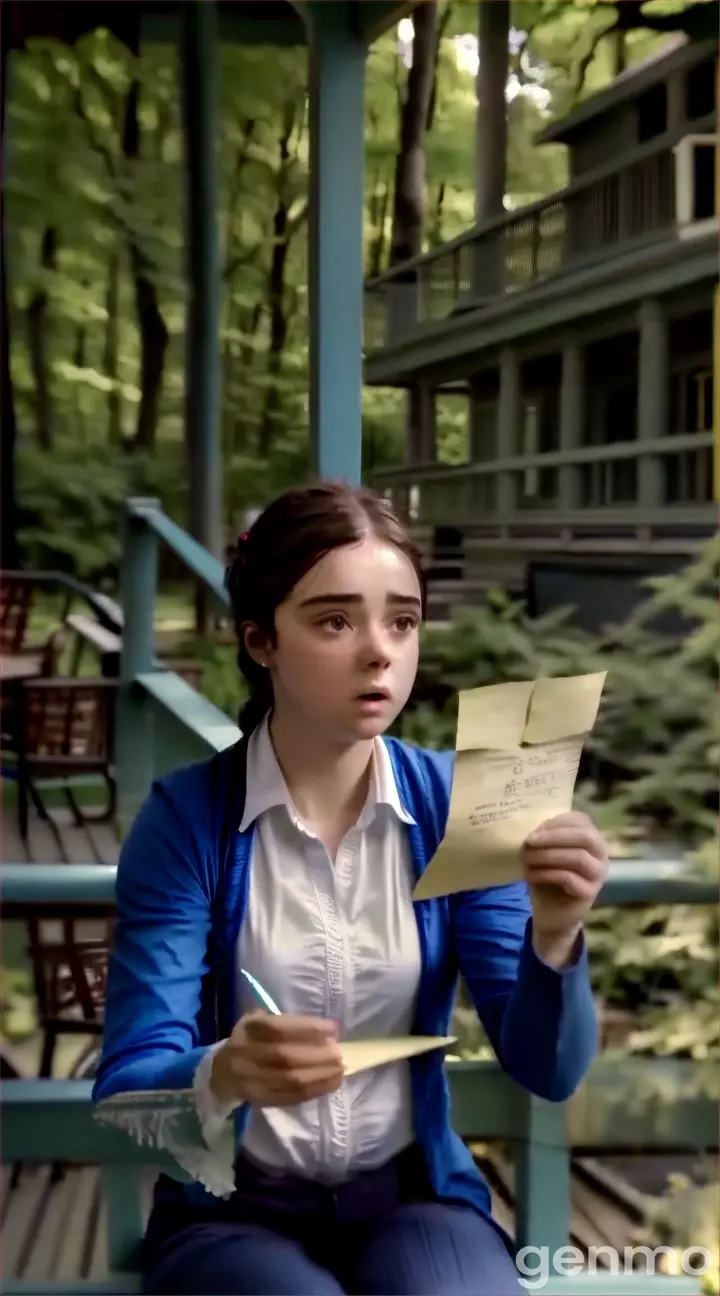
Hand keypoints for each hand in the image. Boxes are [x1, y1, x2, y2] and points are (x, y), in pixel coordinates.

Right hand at [210, 1011, 344, 1108]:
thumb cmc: (251, 1041)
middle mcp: (246, 1054)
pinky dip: (313, 1091)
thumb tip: (327, 1030)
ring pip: (290, 1080)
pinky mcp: (259, 1100)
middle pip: (286, 1057)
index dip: (308, 1028)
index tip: (333, 1029)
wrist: (222, 1072)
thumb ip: (287, 1023)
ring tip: (340, 1071)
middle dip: (317, 1055)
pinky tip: (330, 1084)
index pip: (279, 1028)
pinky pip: (290, 1097)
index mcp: (249, 1029)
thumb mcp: (260, 1022)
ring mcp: (251, 1080)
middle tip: (339, 1054)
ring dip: (320, 1076)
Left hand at [522, 811, 607, 964]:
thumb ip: (544, 837)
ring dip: (548, 855)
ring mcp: (598, 875)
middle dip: (555, 836)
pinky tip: (531, 876)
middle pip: (586, 836)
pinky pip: (570, 878)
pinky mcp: (590, 893)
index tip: (533, 830)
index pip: (581, 820)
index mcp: (591, 838)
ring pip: (579, 858)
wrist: (551, 912)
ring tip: (527, 859)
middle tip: (530, 841)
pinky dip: (546, 874)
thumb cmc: (547, 876)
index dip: (556, 822)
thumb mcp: (544, 852)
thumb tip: (533, 829)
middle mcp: (600, 854)